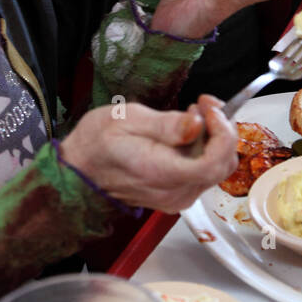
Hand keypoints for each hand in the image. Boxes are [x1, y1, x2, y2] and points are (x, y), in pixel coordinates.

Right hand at [60, 94, 237, 211]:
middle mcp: (175, 192)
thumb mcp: (127, 119)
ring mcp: (177, 197)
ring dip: (214, 138)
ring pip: (216, 168)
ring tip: (194, 113)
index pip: (213, 163)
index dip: (222, 134)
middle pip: (222, 165)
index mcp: (162, 173)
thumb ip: (166, 125)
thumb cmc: (97, 142)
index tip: (211, 110)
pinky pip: (203, 172)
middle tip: (204, 104)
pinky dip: (205, 149)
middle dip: (222, 130)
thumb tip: (197, 125)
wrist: (79, 169)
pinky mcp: (177, 194)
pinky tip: (188, 131)